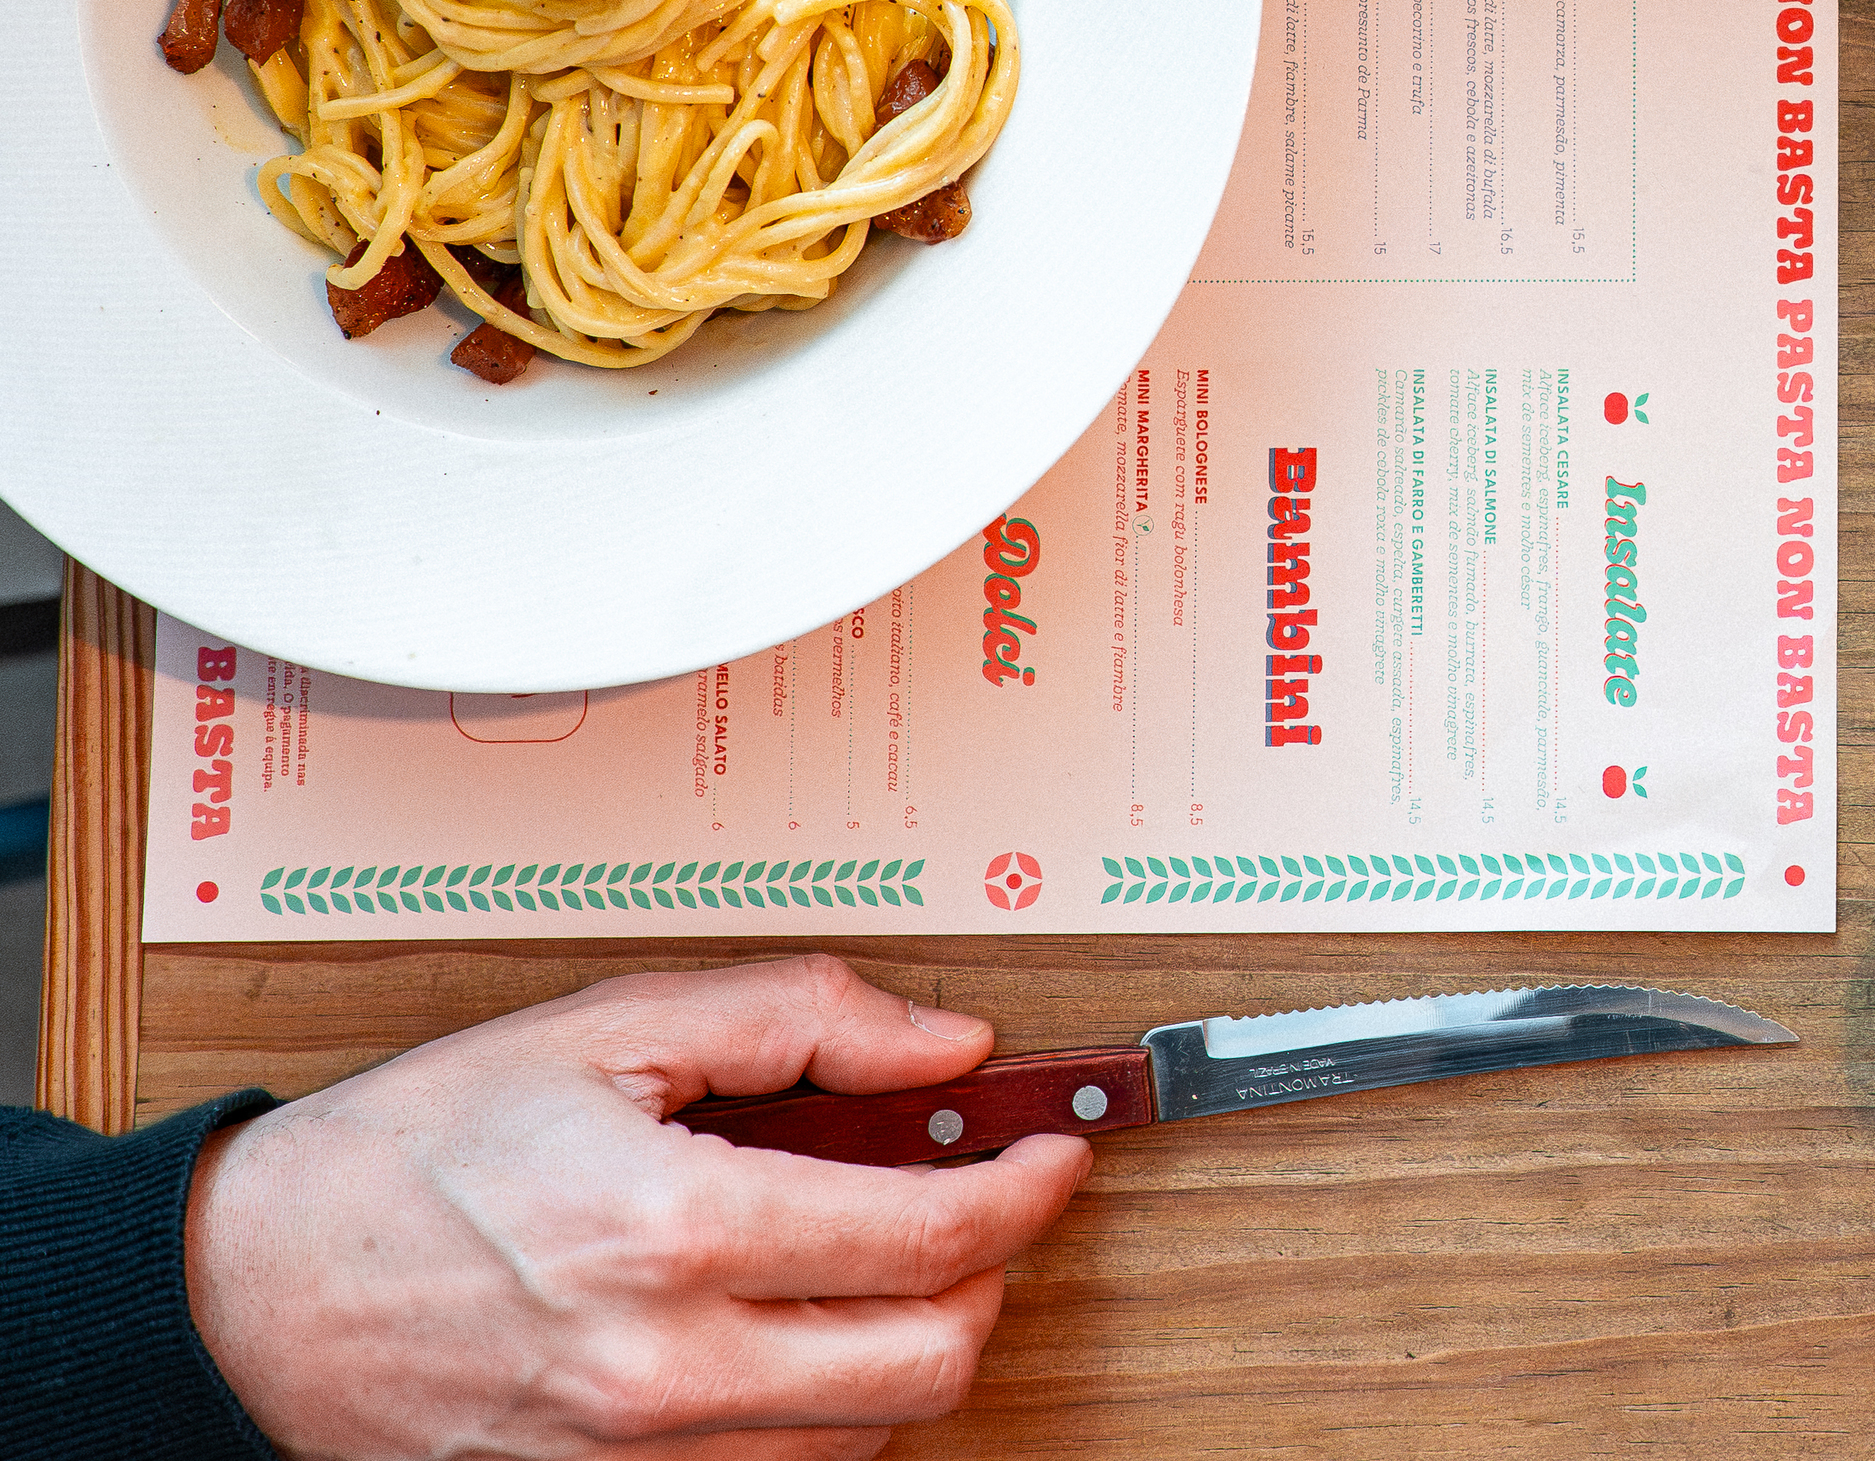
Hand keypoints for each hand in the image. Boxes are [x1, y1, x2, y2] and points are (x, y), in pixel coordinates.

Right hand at [185, 954, 1092, 1459]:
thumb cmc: (415, 1155)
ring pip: (870, 1431)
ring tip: (872, 1252)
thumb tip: (945, 1047)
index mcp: (676, 1231)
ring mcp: (640, 1452)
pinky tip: (795, 1324)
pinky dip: (826, 1404)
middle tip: (976, 1200)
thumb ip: (801, 1019)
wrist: (258, 1289)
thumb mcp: (610, 1030)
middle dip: (990, 1274)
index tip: (1052, 1151)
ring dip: (910, 1340)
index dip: (1028, 1188)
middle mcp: (667, 1366)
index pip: (936, 1238)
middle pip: (934, 1360)